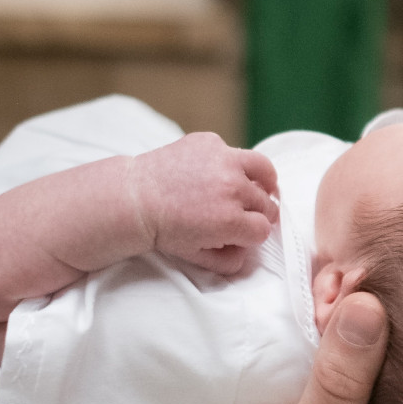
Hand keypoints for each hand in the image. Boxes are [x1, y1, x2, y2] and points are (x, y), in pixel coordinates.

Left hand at [130, 134, 279, 275]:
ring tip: (259, 187)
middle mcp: (232, 188)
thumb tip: (247, 254)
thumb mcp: (197, 257)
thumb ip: (229, 261)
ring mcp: (223, 161)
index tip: (245, 233)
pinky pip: (234, 153)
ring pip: (264, 170)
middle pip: (266, 203)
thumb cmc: (164, 229)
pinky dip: (231, 163)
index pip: (264, 229)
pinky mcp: (211, 142)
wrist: (135, 198)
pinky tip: (218, 172)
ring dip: (263, 182)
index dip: (255, 234)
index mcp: (231, 221)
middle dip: (258, 213)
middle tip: (246, 214)